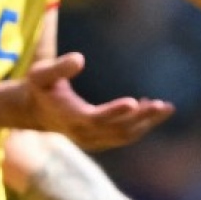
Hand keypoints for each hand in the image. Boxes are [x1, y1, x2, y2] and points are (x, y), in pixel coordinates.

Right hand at [18, 51, 173, 150]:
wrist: (34, 112)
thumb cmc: (40, 87)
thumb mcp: (41, 73)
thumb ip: (59, 67)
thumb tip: (80, 59)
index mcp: (70, 116)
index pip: (95, 118)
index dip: (114, 111)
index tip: (134, 102)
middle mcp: (82, 133)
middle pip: (117, 130)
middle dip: (142, 118)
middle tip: (163, 106)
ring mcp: (91, 140)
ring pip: (124, 136)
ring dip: (146, 123)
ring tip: (165, 108)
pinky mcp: (99, 140)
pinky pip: (123, 136)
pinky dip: (140, 124)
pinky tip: (151, 109)